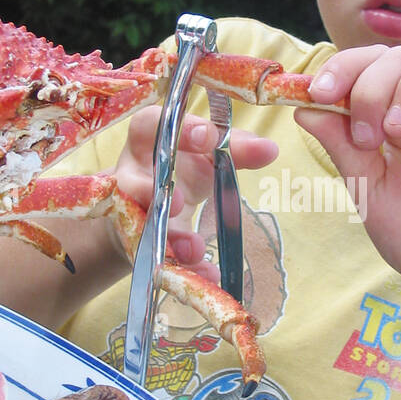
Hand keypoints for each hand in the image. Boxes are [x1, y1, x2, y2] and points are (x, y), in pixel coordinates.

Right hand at [115, 108, 277, 277]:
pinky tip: (210, 274)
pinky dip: (186, 267)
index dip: (178, 131)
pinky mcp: (139, 244)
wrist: (152, 207)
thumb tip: (270, 149)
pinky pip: (161, 257)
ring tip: (194, 249)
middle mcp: (130, 174)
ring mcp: (130, 213)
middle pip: (133, 181)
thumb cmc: (180, 168)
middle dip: (152, 192)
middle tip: (180, 201)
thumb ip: (235, 149)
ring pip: (143, 226)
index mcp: (146, 139)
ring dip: (168, 238)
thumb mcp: (205, 155)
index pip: (151, 125)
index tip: (209, 138)